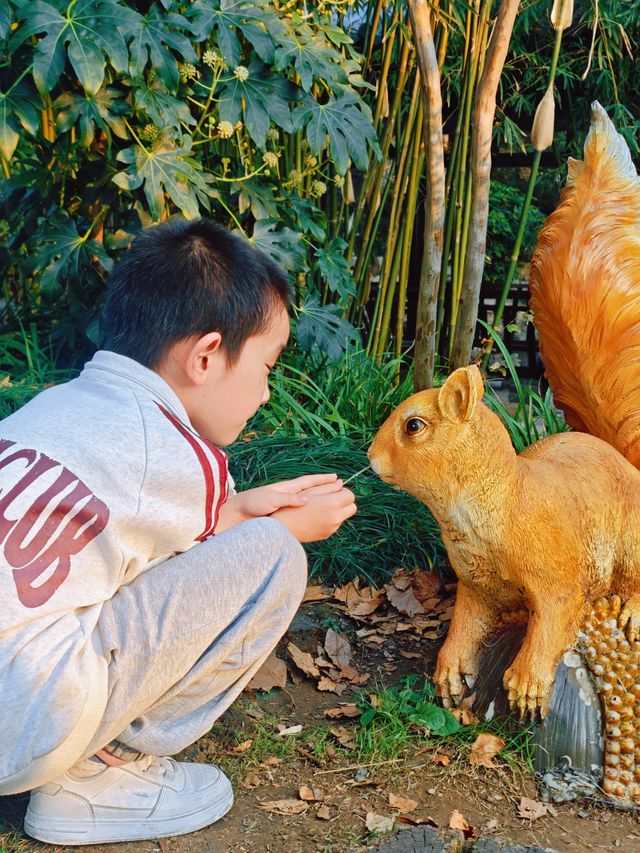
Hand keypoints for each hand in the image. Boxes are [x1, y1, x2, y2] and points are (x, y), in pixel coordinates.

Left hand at [215, 473, 341, 532]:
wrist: (237, 516)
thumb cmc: (251, 504)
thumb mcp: (270, 499)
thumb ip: (288, 499)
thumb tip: (307, 499)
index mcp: (286, 488)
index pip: (308, 482)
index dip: (322, 480)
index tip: (335, 477)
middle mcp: (288, 496)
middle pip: (311, 490)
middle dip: (326, 488)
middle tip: (341, 486)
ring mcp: (286, 506)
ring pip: (308, 502)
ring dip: (321, 500)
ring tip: (335, 500)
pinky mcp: (283, 517)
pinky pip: (301, 514)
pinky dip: (311, 513)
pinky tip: (317, 517)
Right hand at [271, 479, 356, 542]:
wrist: (282, 529)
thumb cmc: (293, 506)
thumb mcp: (310, 492)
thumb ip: (328, 487)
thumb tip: (340, 482)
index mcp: (332, 503)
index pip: (350, 495)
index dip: (343, 492)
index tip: (334, 491)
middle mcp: (336, 517)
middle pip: (352, 507)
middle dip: (344, 502)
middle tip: (331, 499)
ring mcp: (332, 528)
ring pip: (343, 516)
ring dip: (338, 511)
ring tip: (320, 508)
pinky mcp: (327, 534)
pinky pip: (335, 524)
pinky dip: (330, 519)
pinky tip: (316, 517)